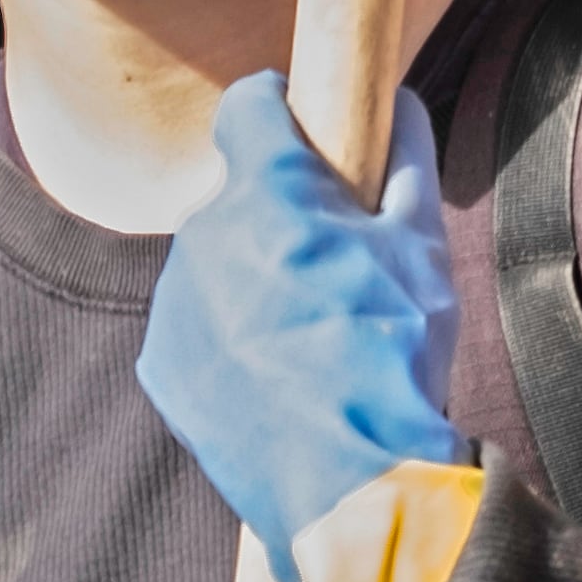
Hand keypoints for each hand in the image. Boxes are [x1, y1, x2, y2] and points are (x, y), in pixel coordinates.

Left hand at [136, 75, 458, 567]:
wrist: (349, 479)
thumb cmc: (392, 352)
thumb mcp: (421, 244)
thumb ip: (406, 159)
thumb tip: (403, 102)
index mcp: (266, 187)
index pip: (250, 103)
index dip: (282, 114)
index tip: (308, 141)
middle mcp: (203, 231)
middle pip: (238, 199)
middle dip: (279, 219)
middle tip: (335, 271)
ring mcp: (174, 300)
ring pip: (215, 266)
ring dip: (253, 284)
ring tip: (311, 341)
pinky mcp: (160, 364)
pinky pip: (195, 329)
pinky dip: (228, 343)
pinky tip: (276, 381)